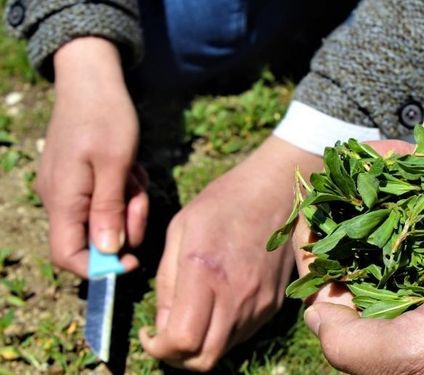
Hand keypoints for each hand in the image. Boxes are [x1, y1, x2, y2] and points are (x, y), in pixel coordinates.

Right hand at [36, 37, 147, 276]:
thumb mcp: (115, 165)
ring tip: (135, 175)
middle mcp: (60, 198)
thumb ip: (109, 210)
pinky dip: (124, 189)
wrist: (92, 79)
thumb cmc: (105, 117)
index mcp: (64, 199)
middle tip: (140, 198)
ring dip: (128, 204)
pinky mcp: (81, 177)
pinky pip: (106, 198)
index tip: (131, 261)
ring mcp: (70, 187)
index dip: (97, 268)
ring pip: (105, 217)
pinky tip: (130, 167)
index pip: (67, 255)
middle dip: (125, 225)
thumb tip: (107, 252)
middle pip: (94, 237)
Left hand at [139, 136, 322, 370]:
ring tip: (191, 316)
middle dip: (177, 358)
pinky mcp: (273, 304)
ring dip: (201, 345)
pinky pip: (242, 334)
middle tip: (166, 337)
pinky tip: (215, 305)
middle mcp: (236, 296)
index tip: (149, 334)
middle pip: (204, 360)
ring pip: (223, 350)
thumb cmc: (224, 203)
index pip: (182, 341)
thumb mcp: (180, 230)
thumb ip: (167, 282)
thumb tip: (162, 325)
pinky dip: (222, 332)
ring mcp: (259, 303)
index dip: (158, 348)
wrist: (277, 192)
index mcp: (205, 274)